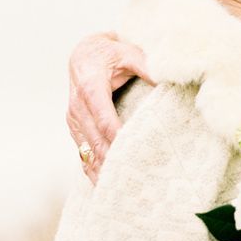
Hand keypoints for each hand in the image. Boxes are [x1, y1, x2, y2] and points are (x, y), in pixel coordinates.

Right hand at [67, 32, 153, 183]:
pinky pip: (81, 151)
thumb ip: (147, 65)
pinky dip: (91, 167)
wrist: (84, 52)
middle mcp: (77, 106)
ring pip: (87, 149)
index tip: (132, 153)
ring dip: (101, 168)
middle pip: (95, 140)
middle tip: (130, 178)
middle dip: (111, 160)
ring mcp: (73, 119)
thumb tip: (168, 78)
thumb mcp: (129, 52)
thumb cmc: (110, 52)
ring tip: (118, 188)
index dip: (117, 138)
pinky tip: (102, 184)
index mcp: (90, 88)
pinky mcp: (74, 126)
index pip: (104, 120)